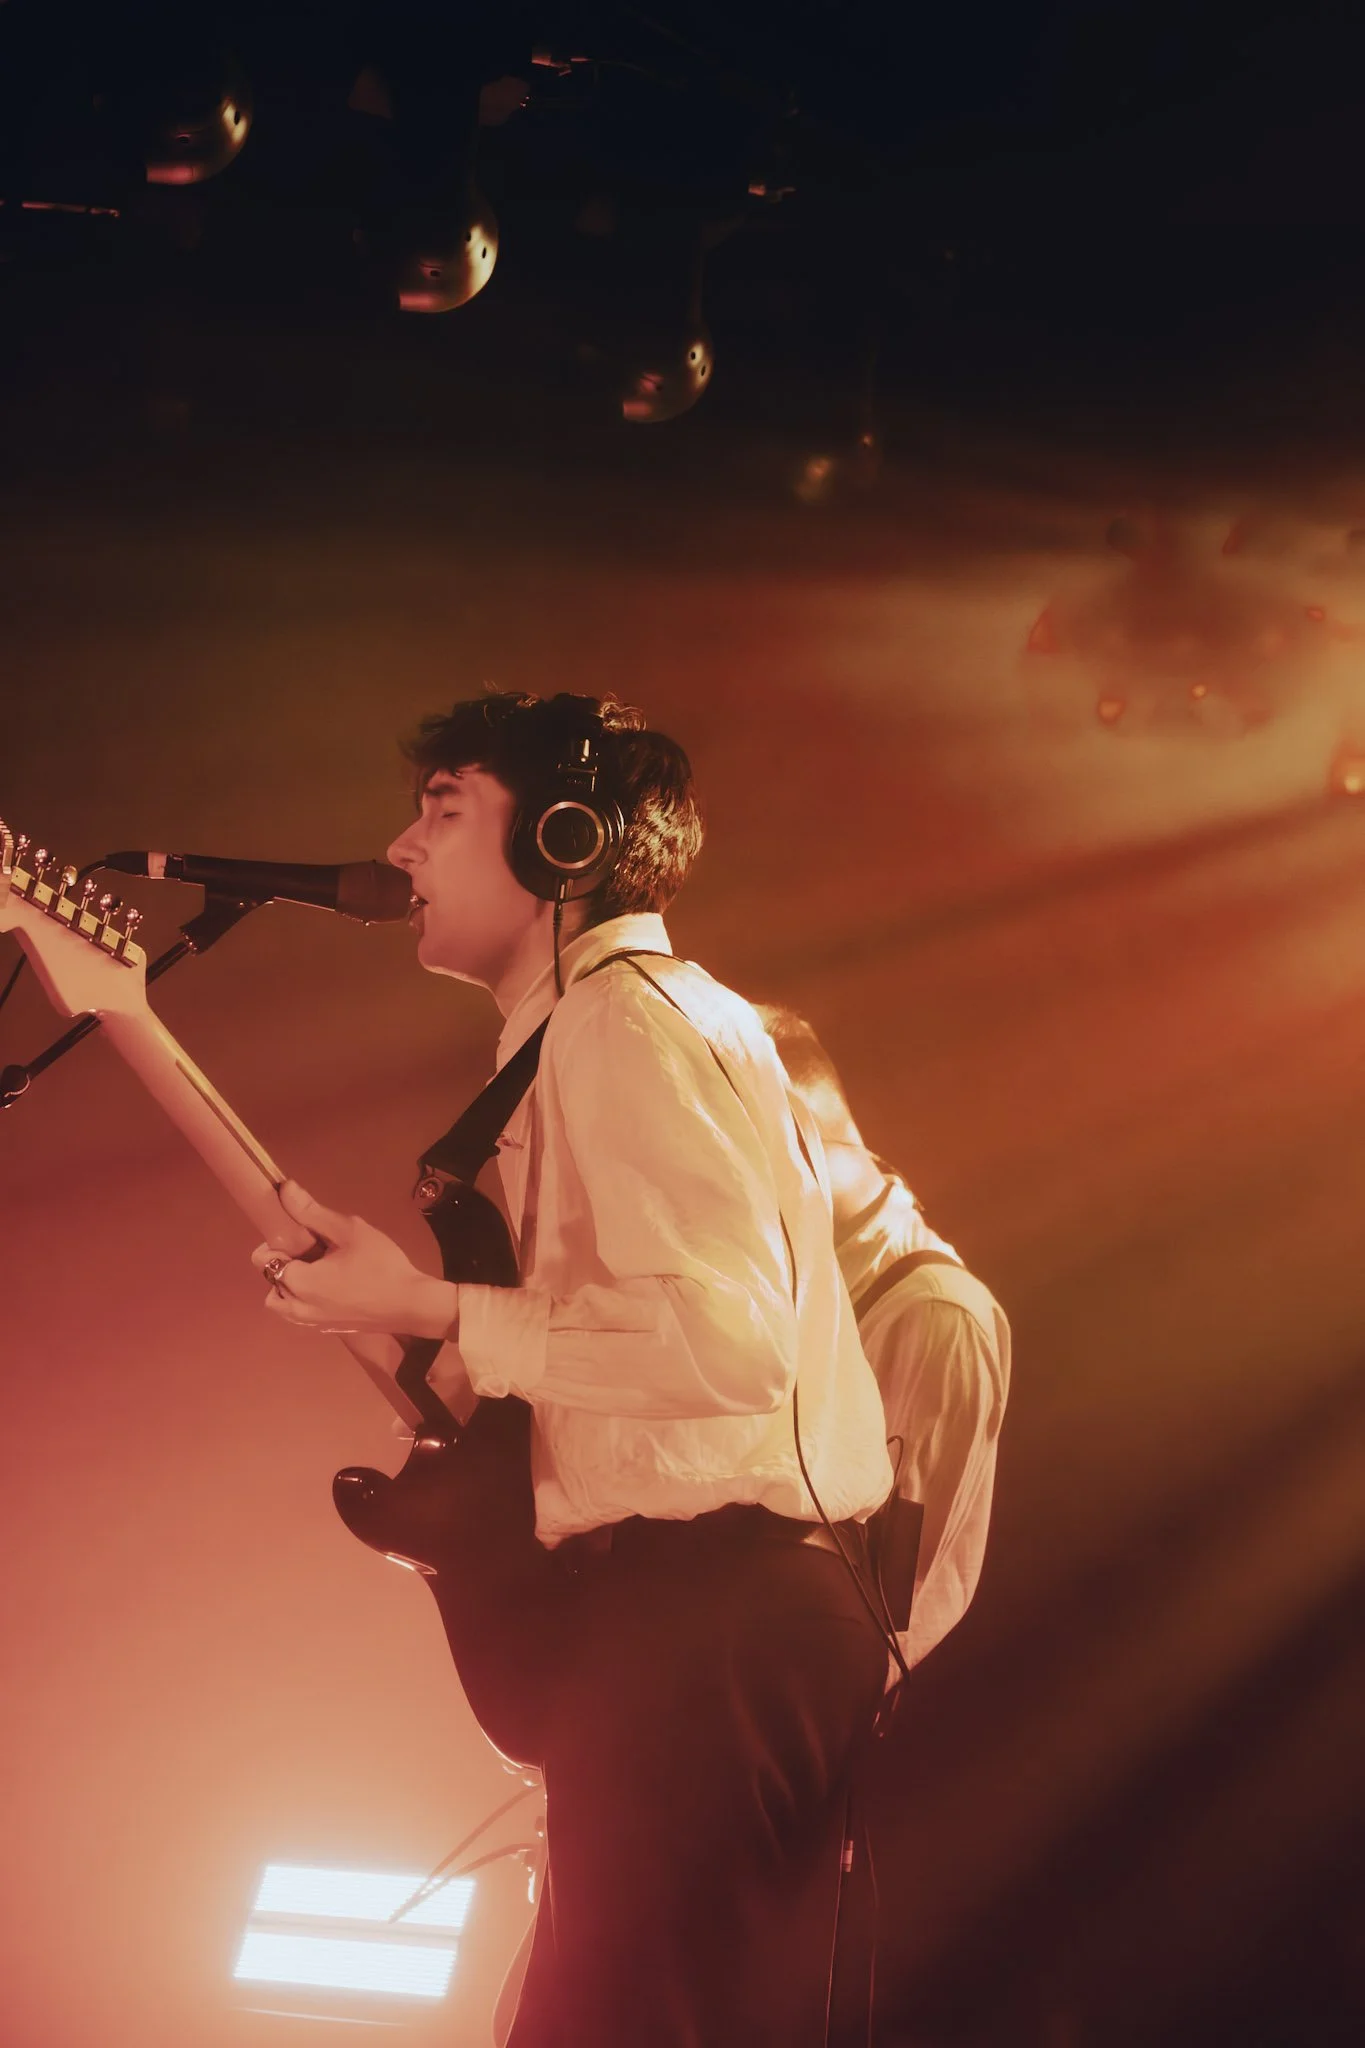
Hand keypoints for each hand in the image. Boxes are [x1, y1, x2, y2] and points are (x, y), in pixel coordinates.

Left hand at [252, 1180, 456, 1338]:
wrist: (411, 1304)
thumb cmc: (381, 1265)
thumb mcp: (349, 1231)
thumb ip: (312, 1212)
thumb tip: (284, 1189)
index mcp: (299, 1282)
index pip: (263, 1260)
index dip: (278, 1241)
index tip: (304, 1236)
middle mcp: (298, 1307)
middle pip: (269, 1284)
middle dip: (282, 1266)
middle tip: (312, 1252)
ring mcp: (313, 1323)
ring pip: (283, 1303)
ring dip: (290, 1285)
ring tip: (320, 1270)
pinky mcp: (328, 1329)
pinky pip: (302, 1313)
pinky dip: (306, 1299)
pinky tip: (334, 1286)